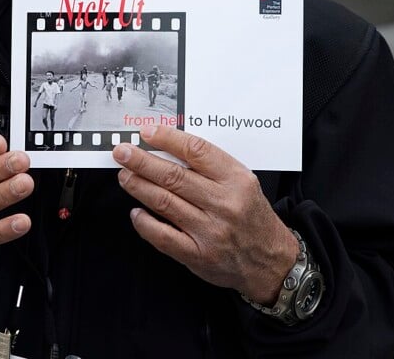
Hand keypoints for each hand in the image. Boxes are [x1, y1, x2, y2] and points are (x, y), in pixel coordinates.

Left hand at [112, 125, 297, 302]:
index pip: (196, 151)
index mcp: (236, 179)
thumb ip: (210, 166)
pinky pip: (163, 236)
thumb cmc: (251, 214)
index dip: (167, 139)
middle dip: (142, 161)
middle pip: (174, 176)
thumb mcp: (242, 181)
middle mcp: (223, 204)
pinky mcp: (198, 255)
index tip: (146, 132)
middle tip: (122, 152)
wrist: (271, 261)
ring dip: (139, 186)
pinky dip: (145, 222)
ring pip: (164, 202)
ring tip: (124, 175)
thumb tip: (166, 148)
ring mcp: (210, 231)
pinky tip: (136, 212)